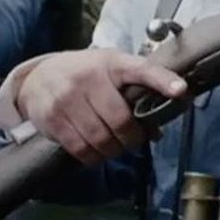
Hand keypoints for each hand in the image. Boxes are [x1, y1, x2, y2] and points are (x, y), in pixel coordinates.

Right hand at [16, 48, 187, 164]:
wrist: (37, 76)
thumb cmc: (86, 74)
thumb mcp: (112, 71)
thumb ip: (136, 92)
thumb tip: (157, 130)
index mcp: (114, 63)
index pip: (143, 70)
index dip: (164, 80)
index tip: (182, 90)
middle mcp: (90, 78)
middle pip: (121, 120)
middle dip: (133, 138)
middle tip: (134, 140)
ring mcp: (68, 98)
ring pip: (100, 138)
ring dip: (113, 150)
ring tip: (115, 147)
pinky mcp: (51, 118)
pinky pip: (79, 148)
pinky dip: (93, 156)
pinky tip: (96, 152)